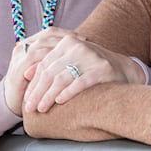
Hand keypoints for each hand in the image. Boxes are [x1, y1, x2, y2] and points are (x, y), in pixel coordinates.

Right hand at [2, 27, 78, 115]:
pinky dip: (50, 59)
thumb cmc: (31, 85)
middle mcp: (23, 47)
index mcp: (29, 44)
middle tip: (82, 41)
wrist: (10, 101)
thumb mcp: (42, 69)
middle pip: (46, 35)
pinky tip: (62, 62)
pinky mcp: (18, 68)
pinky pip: (35, 59)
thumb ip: (53, 59)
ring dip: (59, 47)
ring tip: (75, 50)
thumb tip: (76, 51)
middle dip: (66, 37)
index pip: (49, 32)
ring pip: (41, 45)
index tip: (83, 37)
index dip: (66, 33)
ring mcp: (19, 57)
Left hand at [23, 35, 145, 112]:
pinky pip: (80, 81)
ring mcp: (91, 56)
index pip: (44, 64)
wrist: (124, 69)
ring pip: (62, 78)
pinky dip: (68, 92)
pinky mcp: (102, 68)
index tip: (26, 99)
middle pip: (51, 72)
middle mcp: (78, 45)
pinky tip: (59, 101)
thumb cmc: (92, 67)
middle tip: (30, 108)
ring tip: (41, 108)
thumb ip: (51, 65)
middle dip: (38, 92)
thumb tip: (25, 72)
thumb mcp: (71, 61)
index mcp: (67, 42)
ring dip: (49, 95)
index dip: (33, 83)